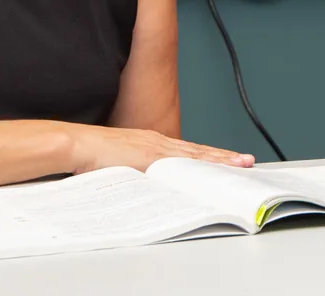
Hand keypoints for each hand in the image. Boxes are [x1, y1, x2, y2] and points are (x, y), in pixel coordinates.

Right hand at [70, 124, 254, 173]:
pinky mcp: (149, 156)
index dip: (210, 155)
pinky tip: (211, 172)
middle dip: (223, 157)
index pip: (189, 151)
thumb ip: (139, 170)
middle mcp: (158, 141)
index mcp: (152, 143)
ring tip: (240, 164)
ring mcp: (155, 147)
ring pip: (195, 155)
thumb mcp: (122, 163)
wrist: (77, 144)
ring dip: (218, 160)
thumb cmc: (92, 156)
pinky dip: (198, 167)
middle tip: (247, 161)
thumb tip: (149, 183)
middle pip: (198, 151)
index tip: (229, 158)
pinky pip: (180, 163)